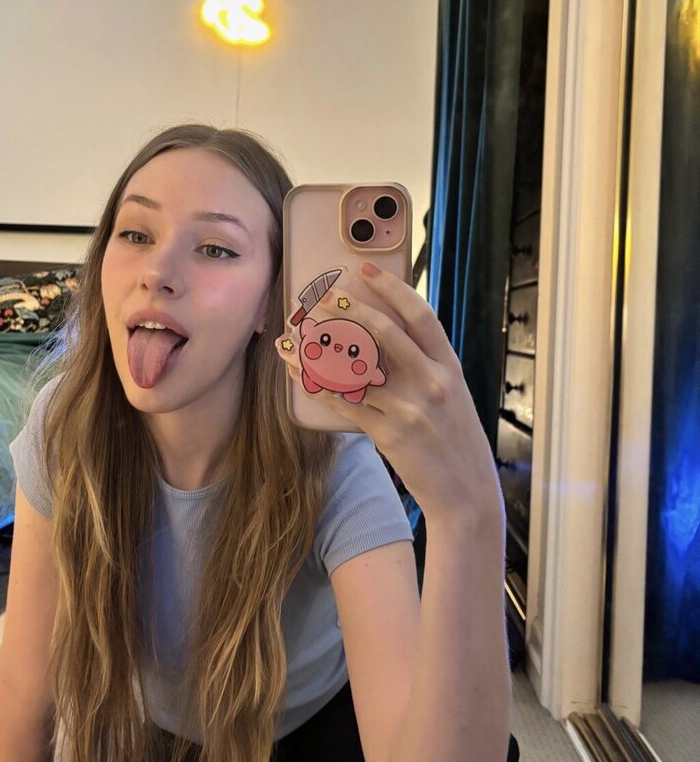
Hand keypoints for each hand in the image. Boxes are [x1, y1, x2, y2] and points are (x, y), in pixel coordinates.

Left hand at [275, 262, 503, 527]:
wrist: (466, 492)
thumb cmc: (454, 441)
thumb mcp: (451, 396)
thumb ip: (424, 367)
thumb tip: (382, 339)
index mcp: (449, 366)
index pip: (420, 315)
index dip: (391, 289)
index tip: (365, 269)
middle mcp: (431, 381)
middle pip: (385, 331)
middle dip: (349, 309)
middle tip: (321, 296)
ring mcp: (410, 406)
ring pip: (356, 366)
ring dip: (321, 345)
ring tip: (296, 331)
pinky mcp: (388, 431)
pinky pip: (344, 400)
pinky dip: (317, 383)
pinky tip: (297, 371)